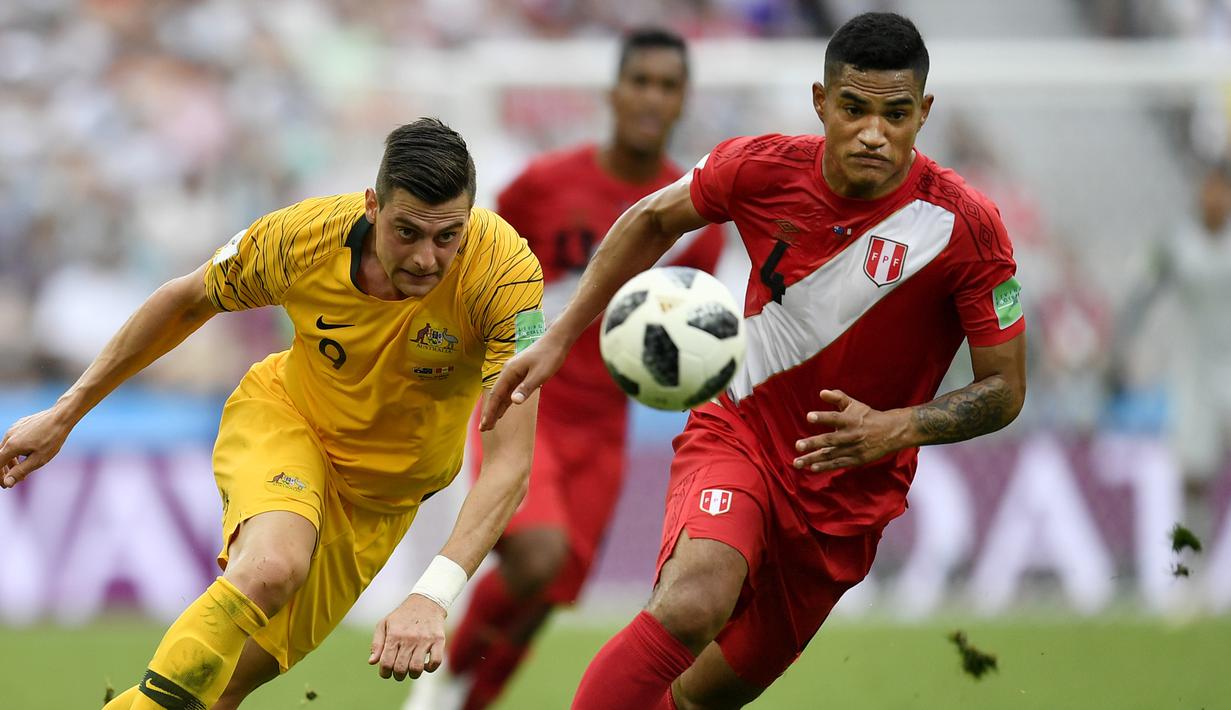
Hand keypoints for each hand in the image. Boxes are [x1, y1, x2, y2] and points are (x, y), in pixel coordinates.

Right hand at [0, 407, 73, 488]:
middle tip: (14, 480)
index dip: (0, 476)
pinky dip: (16, 450)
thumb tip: (7, 482)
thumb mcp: (38, 459)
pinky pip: (13, 440)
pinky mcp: (20, 424)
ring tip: (23, 470)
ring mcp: (14, 429)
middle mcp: (9, 436)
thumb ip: (21, 471)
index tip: (6, 485)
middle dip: (5, 470)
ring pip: (7, 448)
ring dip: (11, 461)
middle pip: (0, 456)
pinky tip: (27, 455)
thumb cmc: (52, 438)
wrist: (61, 416)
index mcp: (11, 446)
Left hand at [369, 594, 447, 680]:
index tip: (387, 672)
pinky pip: (436, 661)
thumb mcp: (384, 624)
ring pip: (417, 668)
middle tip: (400, 672)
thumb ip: (377, 643)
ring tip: (412, 669)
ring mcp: (425, 640)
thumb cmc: (402, 615)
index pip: (386, 663)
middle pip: (401, 669)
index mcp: (394, 635)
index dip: (384, 673)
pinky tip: (426, 664)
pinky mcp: (438, 640)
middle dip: (398, 675)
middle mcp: (409, 638)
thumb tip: (372, 662)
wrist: (426, 601)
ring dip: (413, 674)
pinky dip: (430, 668)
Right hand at [479, 337, 567, 430]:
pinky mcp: (520, 374)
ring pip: (502, 394)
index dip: (490, 411)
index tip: (485, 424)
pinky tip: (503, 410)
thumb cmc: (549, 356)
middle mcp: (508, 372)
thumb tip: (513, 402)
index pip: (496, 395)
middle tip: (484, 429)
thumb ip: (526, 388)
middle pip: (496, 395)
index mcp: (509, 371)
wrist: (556, 341)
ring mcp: (514, 373)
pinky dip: (505, 402)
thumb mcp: (539, 374)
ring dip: (496, 409)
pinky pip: (509, 391)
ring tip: (490, 423)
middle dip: (490, 412)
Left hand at [792, 390, 907, 472]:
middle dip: (813, 443)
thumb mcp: (854, 404)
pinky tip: (812, 467)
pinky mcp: (856, 460)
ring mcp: (853, 449)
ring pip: (831, 455)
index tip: (809, 416)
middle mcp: (851, 435)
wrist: (890, 433)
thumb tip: (822, 392)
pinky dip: (826, 466)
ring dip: (813, 459)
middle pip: (830, 440)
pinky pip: (838, 464)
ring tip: (797, 462)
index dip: (823, 417)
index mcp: (851, 420)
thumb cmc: (867, 416)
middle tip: (798, 445)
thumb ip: (837, 398)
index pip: (835, 418)